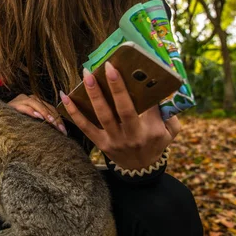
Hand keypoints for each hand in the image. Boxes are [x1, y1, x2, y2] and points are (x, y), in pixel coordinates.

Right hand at [7, 93, 66, 134]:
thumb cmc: (13, 123)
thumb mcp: (30, 122)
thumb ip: (41, 121)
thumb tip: (56, 128)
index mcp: (34, 102)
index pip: (50, 108)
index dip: (58, 118)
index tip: (64, 130)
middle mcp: (28, 98)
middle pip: (45, 106)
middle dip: (54, 118)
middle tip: (61, 129)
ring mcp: (20, 100)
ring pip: (36, 104)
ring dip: (45, 113)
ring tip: (52, 122)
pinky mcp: (13, 104)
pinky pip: (25, 107)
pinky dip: (32, 112)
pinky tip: (39, 117)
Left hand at [59, 60, 180, 169]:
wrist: (140, 169)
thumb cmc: (155, 142)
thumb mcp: (170, 131)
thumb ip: (169, 112)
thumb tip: (160, 90)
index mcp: (152, 130)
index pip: (149, 105)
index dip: (144, 88)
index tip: (138, 68)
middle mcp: (133, 136)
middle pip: (124, 109)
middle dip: (116, 87)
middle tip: (109, 67)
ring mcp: (114, 140)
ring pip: (102, 115)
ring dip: (94, 93)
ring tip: (87, 74)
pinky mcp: (100, 143)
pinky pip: (84, 126)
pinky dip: (73, 111)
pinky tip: (65, 96)